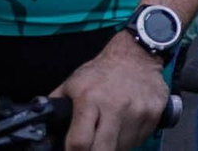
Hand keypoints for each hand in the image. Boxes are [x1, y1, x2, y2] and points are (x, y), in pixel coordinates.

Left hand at [54, 36, 169, 150]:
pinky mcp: (154, 113)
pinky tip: (124, 125)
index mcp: (90, 98)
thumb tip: (43, 134)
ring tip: (108, 130)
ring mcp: (138, 110)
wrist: (137, 54)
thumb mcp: (71, 85)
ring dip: (112, 145)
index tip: (72, 150)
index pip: (79, 143)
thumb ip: (56, 109)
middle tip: (90, 145)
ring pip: (122, 148)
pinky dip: (129, 139)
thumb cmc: (101, 72)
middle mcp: (116, 105)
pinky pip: (139, 140)